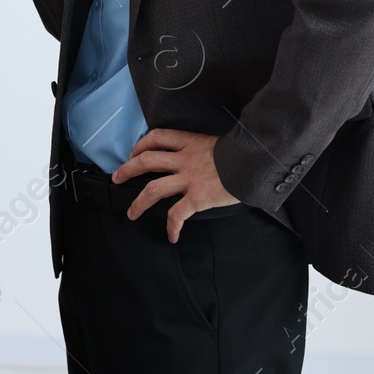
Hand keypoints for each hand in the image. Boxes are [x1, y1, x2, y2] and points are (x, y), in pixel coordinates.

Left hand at [113, 128, 239, 243]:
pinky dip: (171, 227)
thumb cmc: (243, 153)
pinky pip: (176, 214)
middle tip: (117, 178)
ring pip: (153, 189)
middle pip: (146, 161)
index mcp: (190, 143)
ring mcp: (188, 179)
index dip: (141, 144)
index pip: (157, 137)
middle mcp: (185, 159)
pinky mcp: (197, 198)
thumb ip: (206, 150)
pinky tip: (171, 236)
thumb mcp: (219, 144)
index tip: (135, 152)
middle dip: (127, 170)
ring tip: (132, 213)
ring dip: (138, 203)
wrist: (255, 161)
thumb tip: (205, 159)